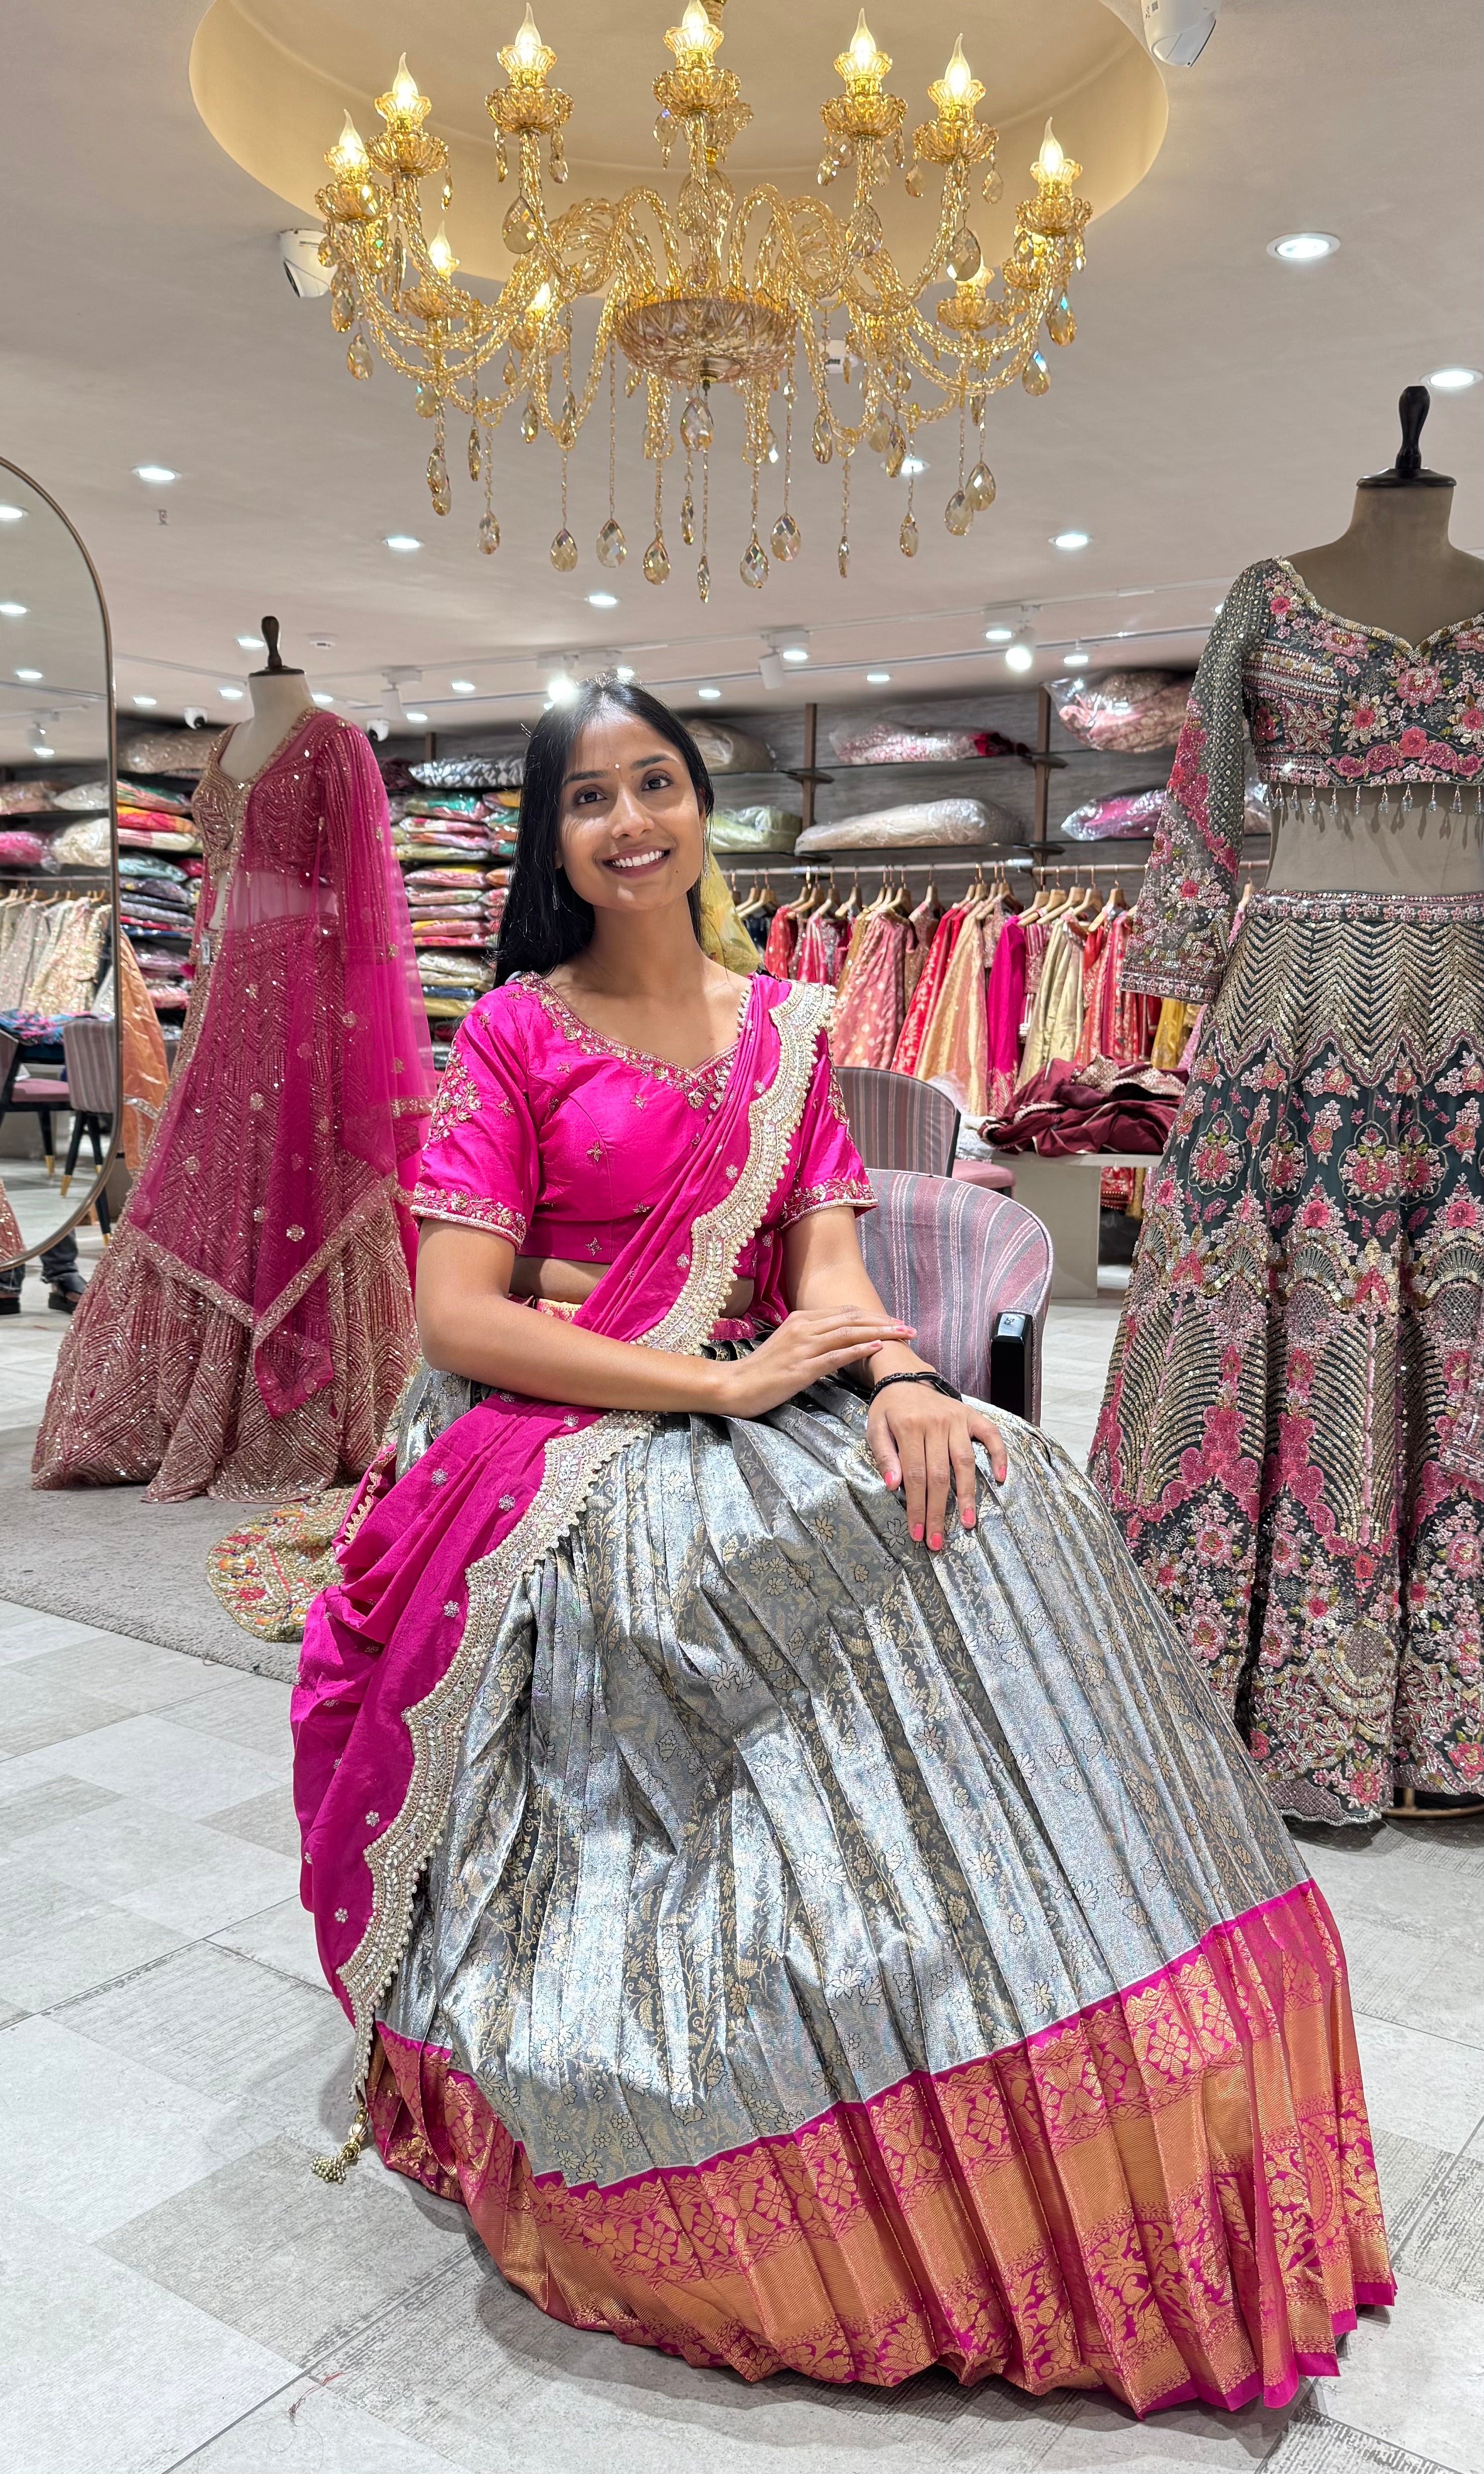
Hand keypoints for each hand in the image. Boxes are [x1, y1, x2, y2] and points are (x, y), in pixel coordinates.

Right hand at [714, 1308, 913, 1417]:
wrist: (734, 1385)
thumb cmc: (762, 1371)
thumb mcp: (788, 1346)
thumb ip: (812, 1339)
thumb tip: (838, 1341)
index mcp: (800, 1319)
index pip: (845, 1312)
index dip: (873, 1316)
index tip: (896, 1322)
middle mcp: (803, 1327)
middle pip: (852, 1318)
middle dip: (885, 1322)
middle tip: (910, 1328)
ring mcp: (802, 1346)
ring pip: (849, 1333)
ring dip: (881, 1333)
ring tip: (903, 1335)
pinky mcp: (802, 1368)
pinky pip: (836, 1355)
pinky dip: (859, 1350)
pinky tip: (877, 1347)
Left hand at [866, 1381, 1006, 1549]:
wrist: (905, 1377)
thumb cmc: (888, 1409)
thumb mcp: (875, 1428)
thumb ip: (883, 1455)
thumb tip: (893, 1485)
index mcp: (909, 1427)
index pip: (915, 1476)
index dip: (917, 1507)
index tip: (917, 1533)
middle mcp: (936, 1424)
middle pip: (939, 1476)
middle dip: (938, 1512)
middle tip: (937, 1540)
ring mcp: (957, 1419)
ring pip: (965, 1462)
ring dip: (967, 1495)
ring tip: (966, 1522)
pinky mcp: (972, 1416)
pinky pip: (991, 1435)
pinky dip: (998, 1455)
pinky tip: (1001, 1478)